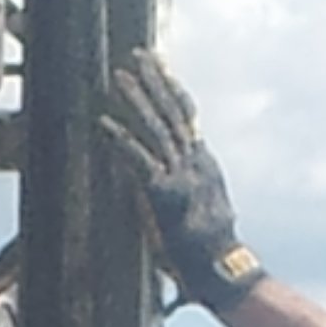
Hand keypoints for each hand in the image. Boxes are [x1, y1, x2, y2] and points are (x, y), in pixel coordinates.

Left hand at [101, 47, 265, 313]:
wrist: (221, 271)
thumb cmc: (209, 254)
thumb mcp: (204, 214)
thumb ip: (188, 193)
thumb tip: (169, 189)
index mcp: (204, 166)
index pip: (188, 118)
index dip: (173, 90)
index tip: (161, 68)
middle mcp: (195, 164)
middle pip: (174, 113)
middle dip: (156, 81)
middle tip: (139, 55)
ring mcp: (181, 176)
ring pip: (157, 128)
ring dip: (137, 100)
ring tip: (120, 77)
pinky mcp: (163, 193)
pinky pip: (138, 160)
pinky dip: (120, 140)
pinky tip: (104, 124)